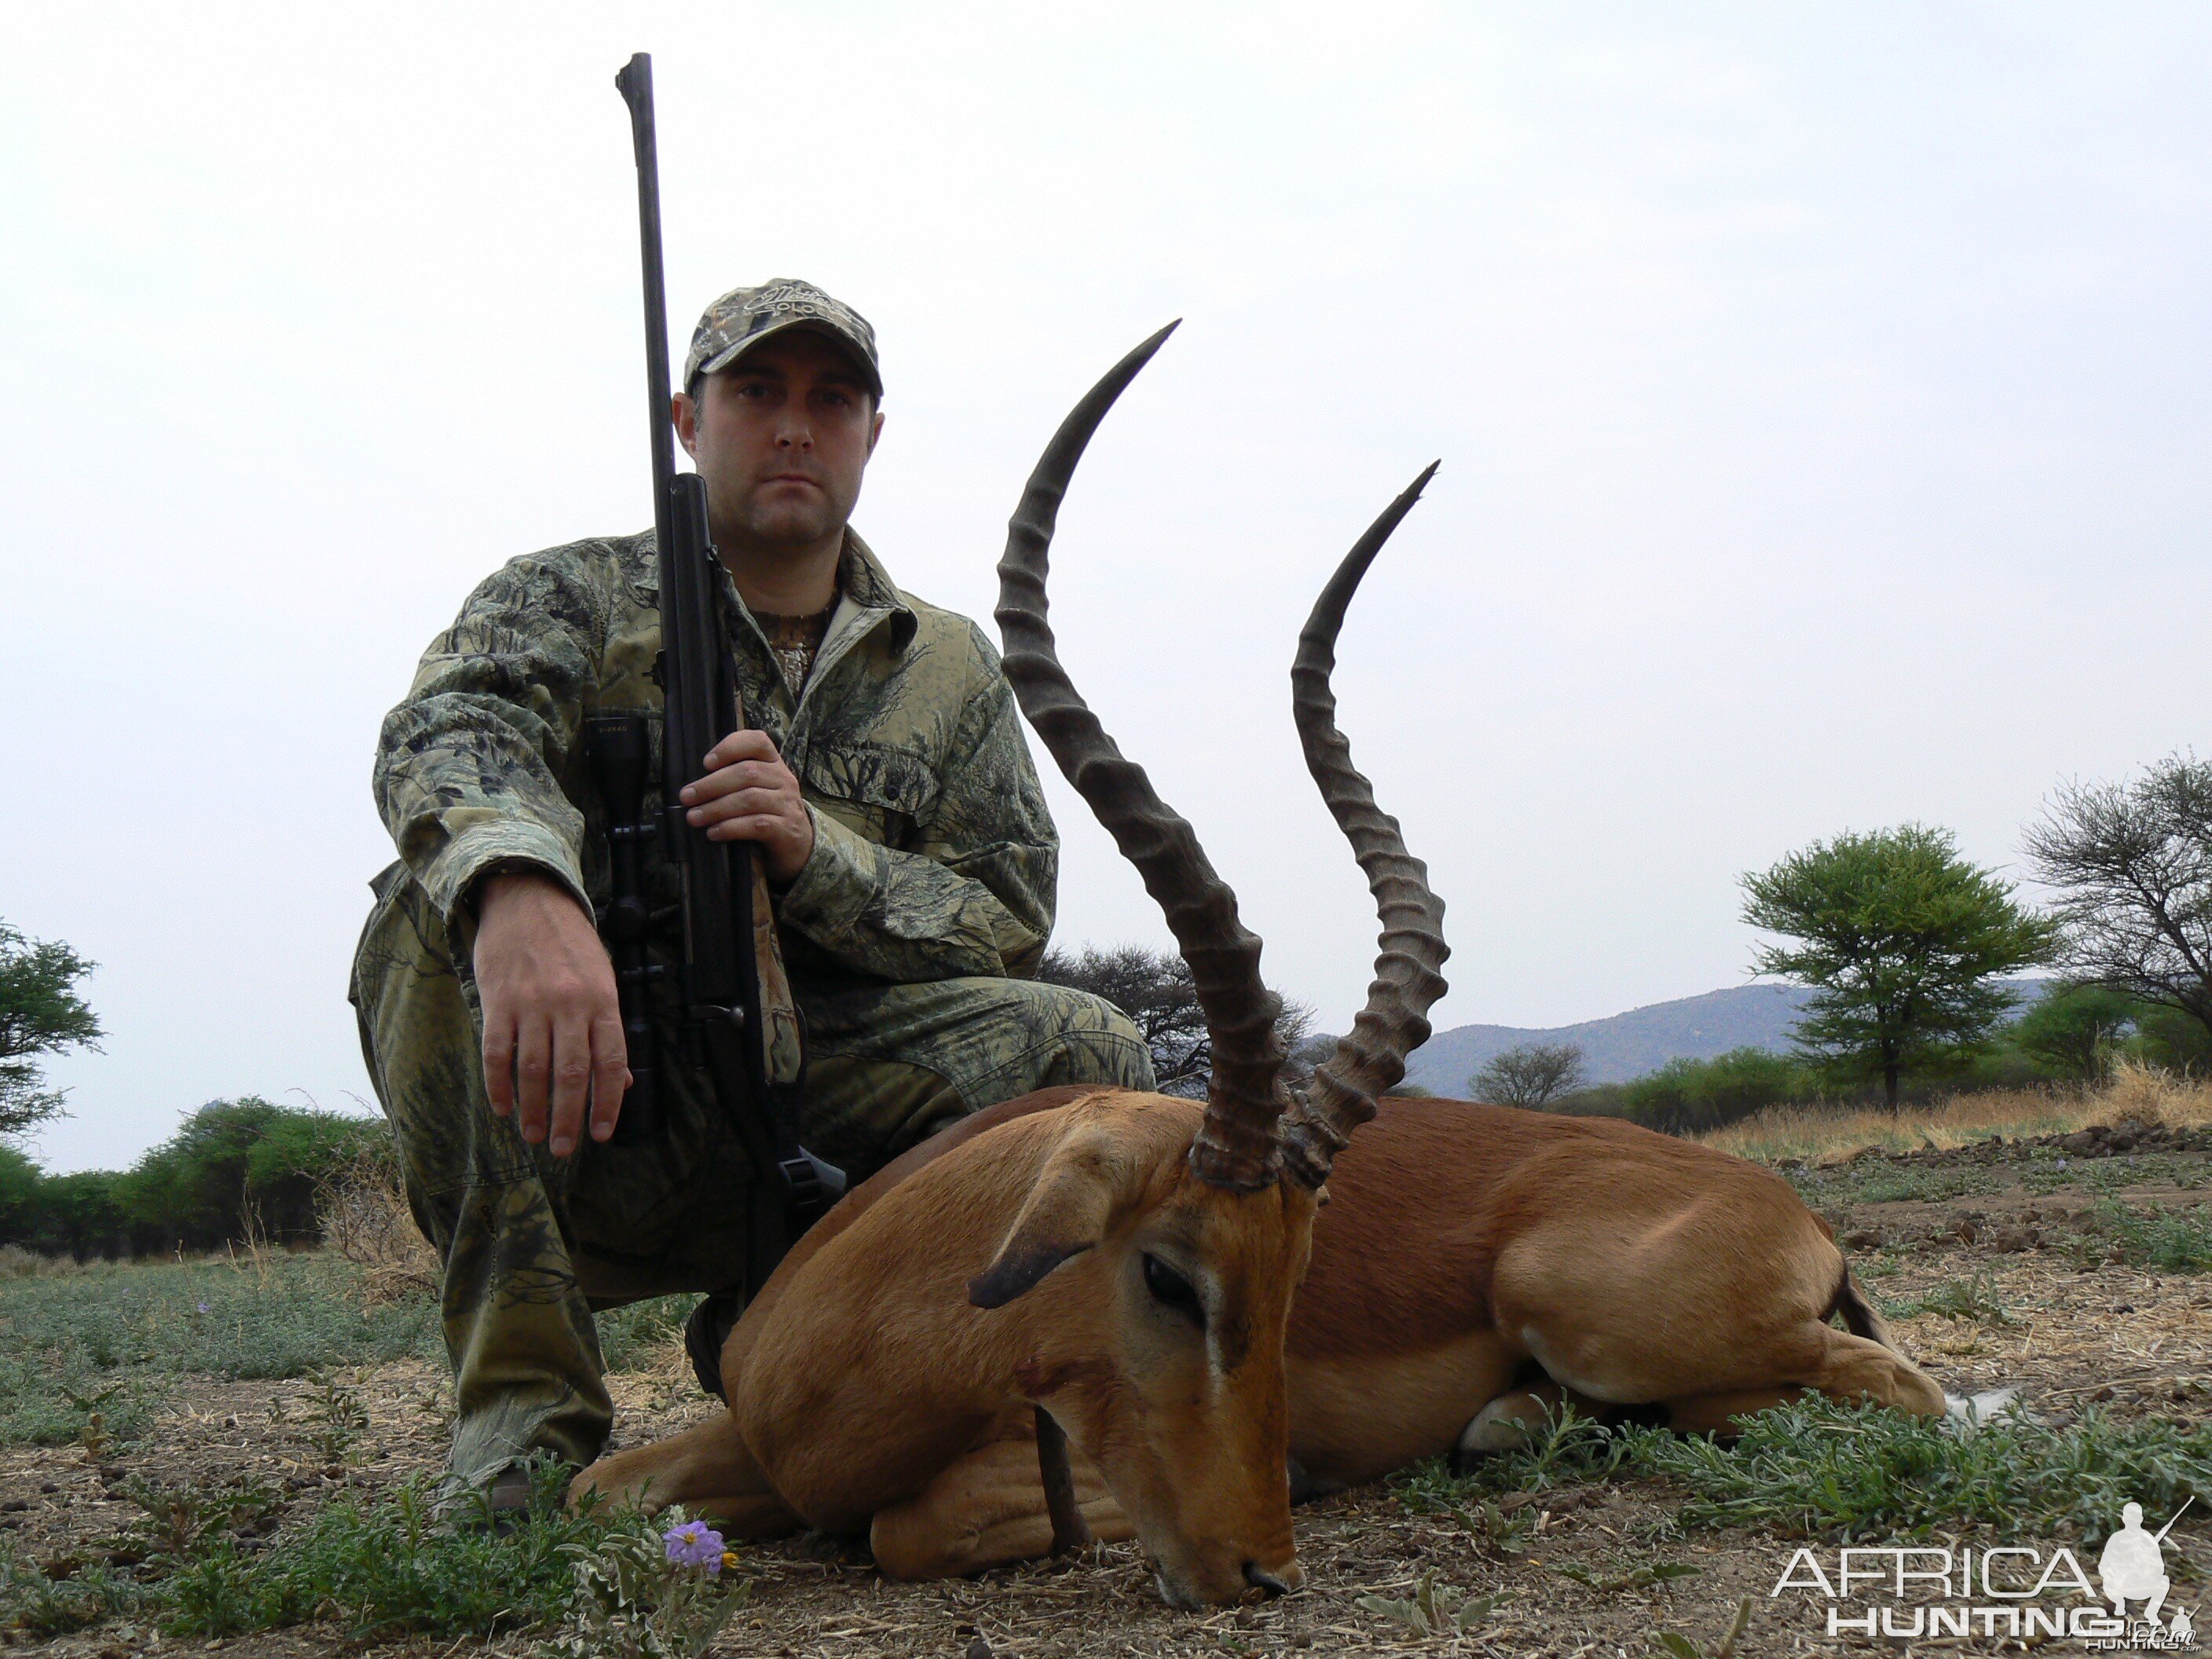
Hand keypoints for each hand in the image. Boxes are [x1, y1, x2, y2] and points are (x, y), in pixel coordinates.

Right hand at [473, 871, 630, 1156]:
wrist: (528, 899)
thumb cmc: (571, 944)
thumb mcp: (604, 979)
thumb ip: (609, 1031)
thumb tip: (620, 1084)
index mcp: (602, 1001)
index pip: (610, 1062)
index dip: (607, 1103)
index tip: (602, 1134)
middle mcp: (569, 1005)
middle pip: (571, 1074)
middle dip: (569, 1118)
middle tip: (565, 1148)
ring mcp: (531, 1004)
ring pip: (533, 1070)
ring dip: (533, 1110)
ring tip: (535, 1135)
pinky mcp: (497, 1002)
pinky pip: (497, 1053)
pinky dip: (498, 1085)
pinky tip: (502, 1108)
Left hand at [680, 729, 815, 882]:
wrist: (798, 844)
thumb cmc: (767, 812)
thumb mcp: (757, 788)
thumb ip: (733, 779)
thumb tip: (693, 786)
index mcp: (774, 763)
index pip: (758, 741)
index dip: (730, 747)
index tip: (706, 762)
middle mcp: (784, 779)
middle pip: (747, 773)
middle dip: (711, 784)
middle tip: (686, 797)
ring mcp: (787, 804)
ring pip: (750, 799)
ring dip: (716, 808)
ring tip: (694, 817)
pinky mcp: (787, 829)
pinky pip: (757, 824)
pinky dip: (731, 828)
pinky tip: (714, 832)